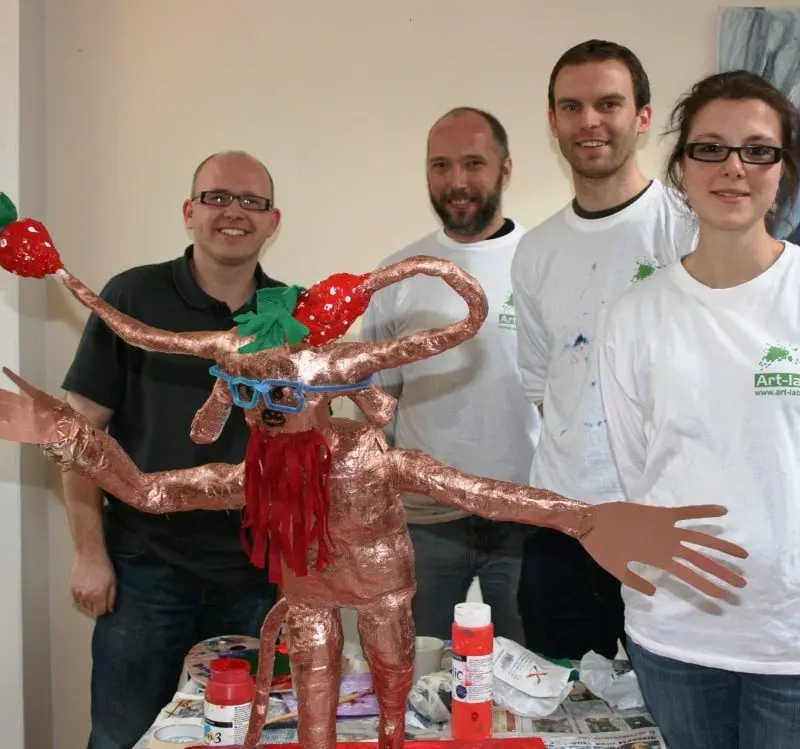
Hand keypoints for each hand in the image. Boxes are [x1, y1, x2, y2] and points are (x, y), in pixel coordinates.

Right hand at [70, 552, 116, 615]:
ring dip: (88, 600)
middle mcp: (86, 597)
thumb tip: (110, 609)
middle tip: (101, 595)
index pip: (99, 612)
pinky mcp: (71, 588)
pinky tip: (86, 588)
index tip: (105, 605)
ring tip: (93, 589)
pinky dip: (81, 596)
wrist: (90, 555)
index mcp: (98, 596)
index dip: (104, 610)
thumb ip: (111, 598)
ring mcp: (77, 592)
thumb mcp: (113, 582)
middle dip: (97, 605)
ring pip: (83, 604)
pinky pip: (76, 598)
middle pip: (91, 608)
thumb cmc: (103, 567)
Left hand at [579, 502, 747, 598]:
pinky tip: (722, 510)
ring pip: (700, 536)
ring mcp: (665, 526)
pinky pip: (686, 510)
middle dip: (722, 572)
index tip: (725, 598)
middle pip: (700, 560)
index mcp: (657, 558)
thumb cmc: (601, 546)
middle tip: (742, 584)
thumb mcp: (616, 570)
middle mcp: (667, 543)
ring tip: (742, 554)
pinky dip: (703, 510)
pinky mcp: (660, 511)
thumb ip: (636, 581)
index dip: (707, 587)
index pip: (688, 576)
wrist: (590, 519)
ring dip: (722, 545)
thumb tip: (656, 593)